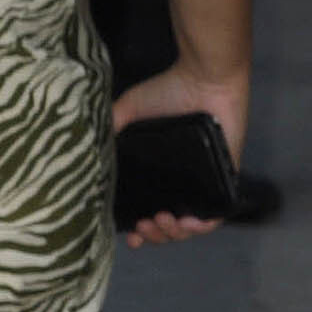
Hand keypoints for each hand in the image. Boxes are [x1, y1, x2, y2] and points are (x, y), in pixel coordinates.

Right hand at [111, 60, 251, 248]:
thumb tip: (85, 151)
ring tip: (161, 222)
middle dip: (156, 235)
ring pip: (192, 225)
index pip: (149, 210)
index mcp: (161, 171)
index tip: (129, 235)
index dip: (140, 230)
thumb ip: (110, 128)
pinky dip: (203, 224)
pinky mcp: (226, 177)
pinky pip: (219, 212)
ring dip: (174, 233)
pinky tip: (187, 222)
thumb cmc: (169, 89)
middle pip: (170, 225)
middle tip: (144, 226)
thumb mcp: (129, 108)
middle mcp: (182, 180)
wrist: (204, 77)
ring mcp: (205, 181)